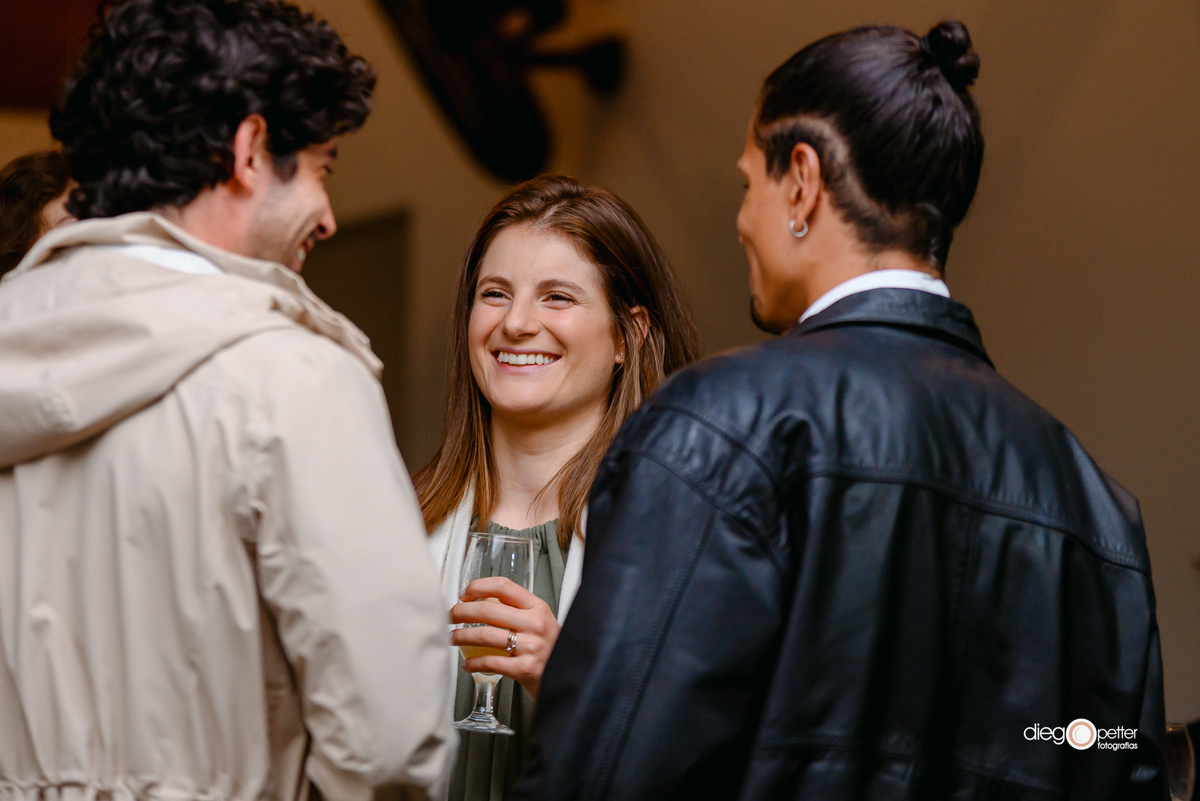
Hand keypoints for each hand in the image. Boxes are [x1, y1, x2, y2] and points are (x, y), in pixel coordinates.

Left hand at [450, 576, 560, 697]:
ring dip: (462, 636)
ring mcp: (531, 647)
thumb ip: (518, 611)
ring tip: (453, 638)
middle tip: (451, 616)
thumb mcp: (541, 622)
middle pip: (488, 610)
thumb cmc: (553, 650)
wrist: (571, 678)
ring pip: (485, 635)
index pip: (504, 586)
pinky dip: (474, 663)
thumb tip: (482, 601)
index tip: (464, 593)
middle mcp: (536, 624)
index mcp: (538, 608)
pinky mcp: (526, 669)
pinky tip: (467, 664)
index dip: (478, 586)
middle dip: (461, 612)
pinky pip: (491, 662)